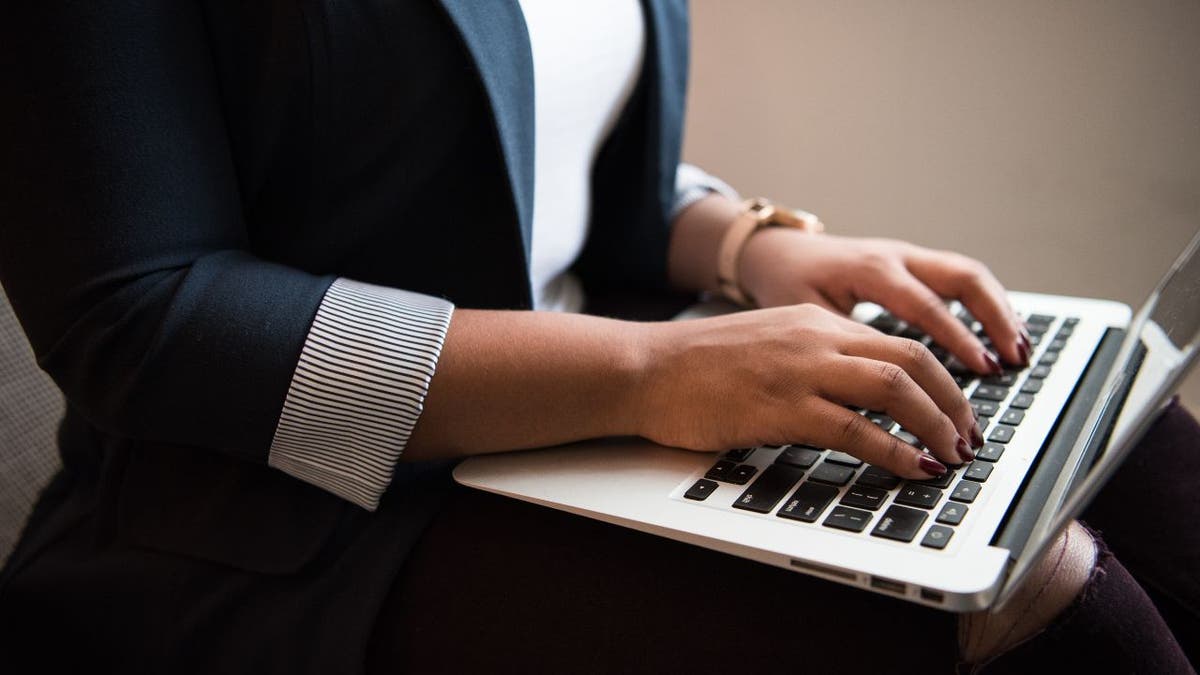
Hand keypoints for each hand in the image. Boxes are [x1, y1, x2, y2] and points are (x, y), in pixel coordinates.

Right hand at [635, 304, 982, 477]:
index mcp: (815, 322)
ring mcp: (800, 371)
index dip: (942, 380)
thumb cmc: (696, 365)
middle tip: (969, 438)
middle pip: (913, 360)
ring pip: (895, 388)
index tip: (958, 411)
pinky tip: (914, 469)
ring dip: (936, 425)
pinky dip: (895, 452)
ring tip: (953, 455)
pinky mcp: (780, 408)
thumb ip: (814, 360)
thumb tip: (859, 398)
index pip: (900, 343)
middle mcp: (816, 338)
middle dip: (954, 403)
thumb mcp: (768, 346)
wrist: (645, 368)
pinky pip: (855, 429)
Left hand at [739, 230, 1030, 373]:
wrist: (775, 253)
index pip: (926, 305)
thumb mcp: (806, 317)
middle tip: (1015, 358)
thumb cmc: (786, 286)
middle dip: (995, 319)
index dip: (957, 339)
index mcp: (870, 270)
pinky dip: (984, 305)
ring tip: (1019, 350)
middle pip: (963, 278)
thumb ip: (844, 347)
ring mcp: (907, 256)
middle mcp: (895, 257)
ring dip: (998, 310)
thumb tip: (879, 391)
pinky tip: (1000, 334)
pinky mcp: (911, 263)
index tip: (982, 369)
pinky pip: (958, 278)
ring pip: (968, 274)